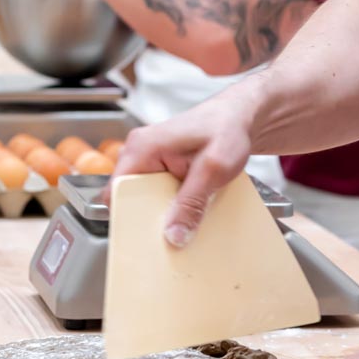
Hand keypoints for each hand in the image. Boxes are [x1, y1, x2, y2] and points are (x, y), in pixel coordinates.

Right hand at [114, 83, 261, 245]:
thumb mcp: (213, 169)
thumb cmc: (227, 129)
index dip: (127, 217)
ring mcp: (149, 159)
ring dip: (161, 214)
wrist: (241, 117)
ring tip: (180, 227)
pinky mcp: (161, 166)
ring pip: (144, 198)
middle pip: (129, 198)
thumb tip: (174, 236)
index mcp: (142, 148)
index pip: (117, 191)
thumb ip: (192, 203)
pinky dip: (170, 206)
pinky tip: (186, 214)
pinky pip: (156, 193)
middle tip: (168, 238)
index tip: (142, 240)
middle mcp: (139, 152)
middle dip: (146, 220)